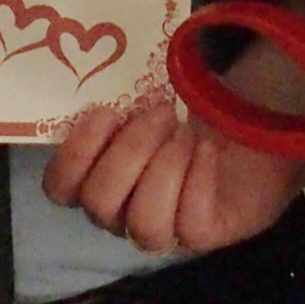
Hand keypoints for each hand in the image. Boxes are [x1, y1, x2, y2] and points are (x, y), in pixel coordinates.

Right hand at [41, 97, 304, 254]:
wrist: (244, 135)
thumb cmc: (183, 115)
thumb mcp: (144, 98)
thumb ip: (120, 92)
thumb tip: (114, 68)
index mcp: (96, 179)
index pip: (60, 188)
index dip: (75, 154)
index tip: (107, 112)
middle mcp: (121, 213)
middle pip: (100, 203)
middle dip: (131, 150)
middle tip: (162, 112)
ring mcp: (163, 230)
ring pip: (144, 224)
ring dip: (165, 169)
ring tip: (186, 133)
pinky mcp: (204, 236)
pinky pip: (192, 227)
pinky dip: (199, 181)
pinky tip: (208, 150)